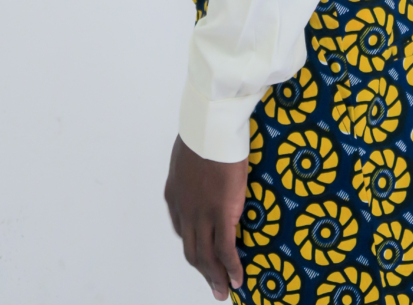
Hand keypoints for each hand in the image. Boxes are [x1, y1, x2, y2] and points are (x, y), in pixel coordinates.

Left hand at [164, 134, 247, 299]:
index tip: (203, 254)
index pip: (181, 229)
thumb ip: (193, 162)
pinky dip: (231, 267)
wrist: (209, 125)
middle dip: (203, 272)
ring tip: (224, 291)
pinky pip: (225, 249)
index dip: (193, 245)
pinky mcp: (221, 212)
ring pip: (206, 255)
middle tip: (214, 287)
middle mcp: (184, 209)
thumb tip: (202, 159)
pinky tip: (238, 279)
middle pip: (192, 250)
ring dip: (216, 277)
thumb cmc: (203, 127)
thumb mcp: (189, 149)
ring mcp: (201, 213)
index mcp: (174, 194)